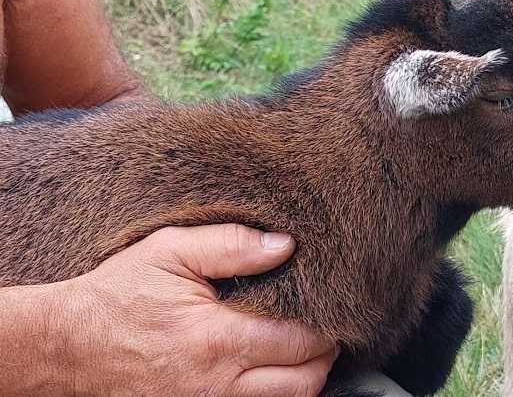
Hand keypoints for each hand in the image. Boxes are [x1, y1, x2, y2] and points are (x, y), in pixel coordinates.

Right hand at [44, 224, 335, 395]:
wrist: (66, 346)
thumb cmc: (119, 294)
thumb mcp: (170, 252)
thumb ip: (231, 244)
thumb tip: (287, 244)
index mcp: (216, 339)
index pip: (301, 341)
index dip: (326, 325)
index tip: (332, 308)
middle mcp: (217, 384)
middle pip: (304, 382)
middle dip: (323, 356)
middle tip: (323, 331)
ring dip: (304, 380)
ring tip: (302, 352)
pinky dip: (274, 395)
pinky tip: (271, 373)